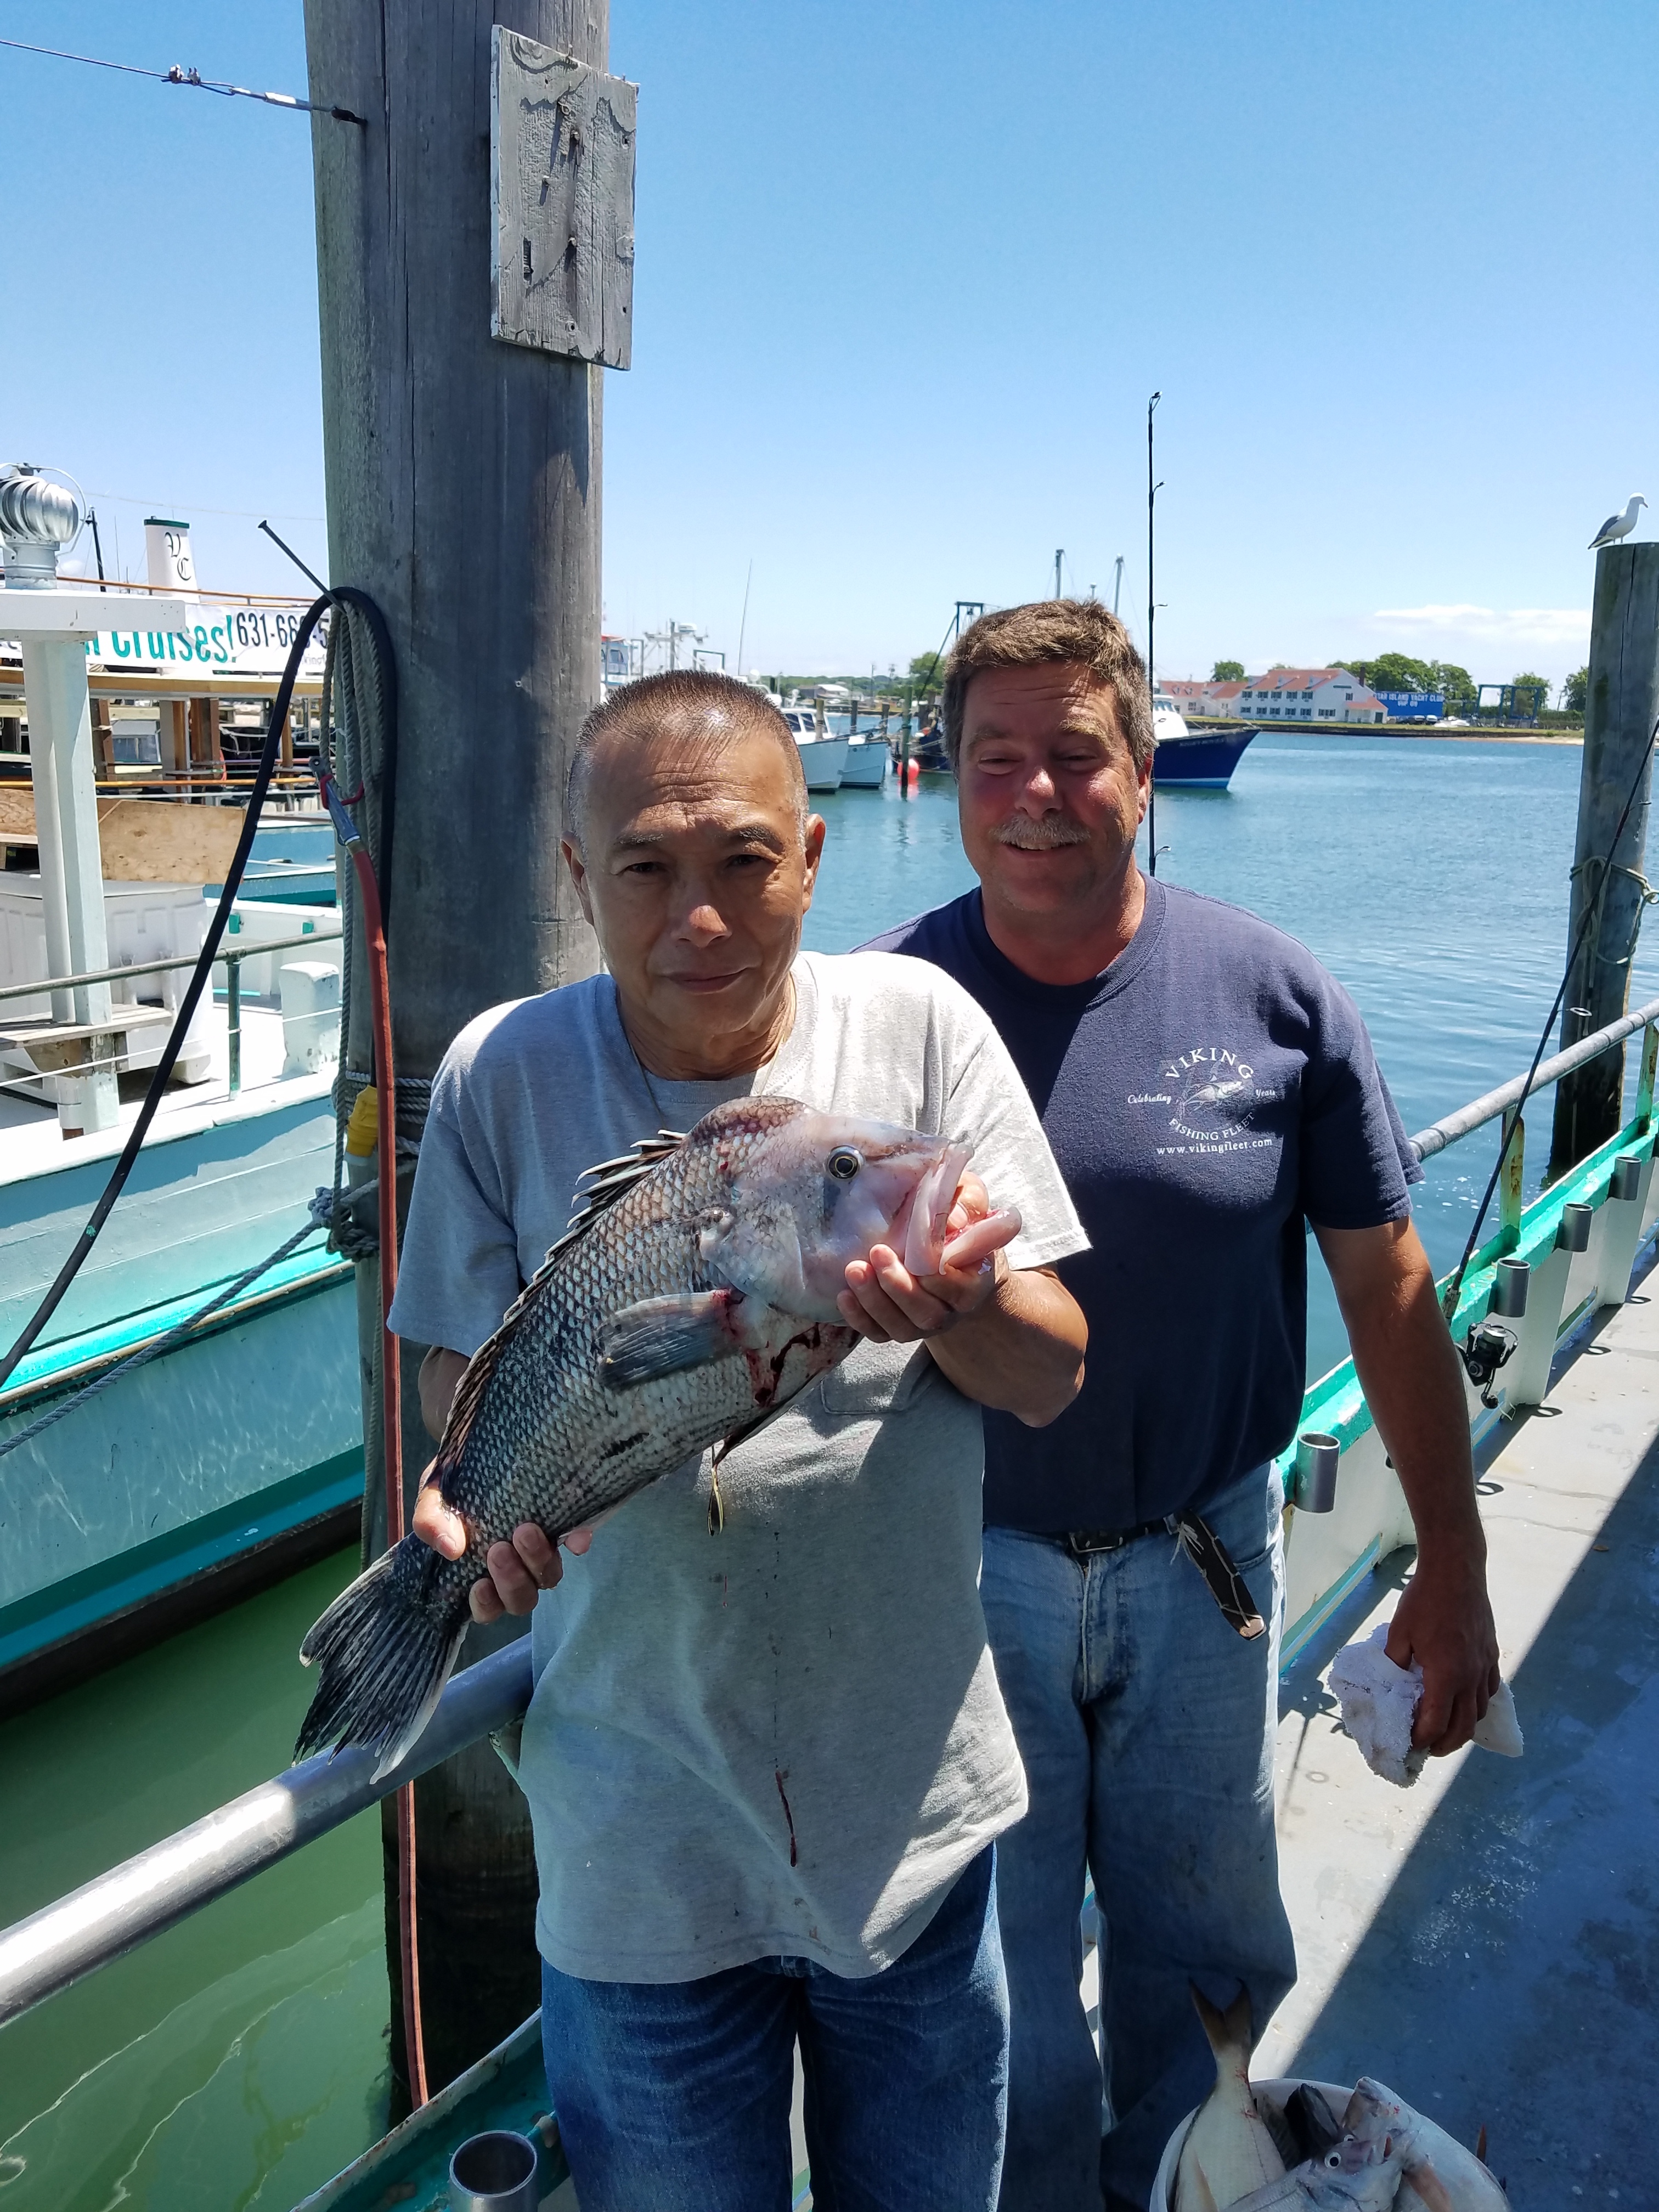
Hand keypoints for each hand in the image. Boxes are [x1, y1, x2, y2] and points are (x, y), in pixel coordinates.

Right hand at [412, 1463, 593, 1622]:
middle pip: (522, 1598)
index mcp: (480, 1571)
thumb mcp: (434, 1496)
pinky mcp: (564, 1525)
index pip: (487, 1607)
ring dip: (538, 1560)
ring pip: (549, 1576)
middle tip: (499, 1549)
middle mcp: (515, 1567)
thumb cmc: (452, 1484)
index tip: (479, 1584)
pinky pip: (578, 1541)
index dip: (486, 1604)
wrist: (478, 1448)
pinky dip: (578, 1542)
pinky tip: (577, 1537)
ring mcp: (541, 1549)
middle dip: (512, 1581)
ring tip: (525, 1530)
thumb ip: (431, 1521)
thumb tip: (450, 1549)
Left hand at [836, 1172, 1022, 1343]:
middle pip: (927, 1313)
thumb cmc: (956, 1221)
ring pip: (901, 1327)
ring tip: (854, 1269)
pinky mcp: (897, 1327)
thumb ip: (967, 1203)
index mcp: (974, 1282)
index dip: (936, 1274)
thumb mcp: (968, 1200)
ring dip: (874, 1301)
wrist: (948, 1250)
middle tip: (877, 1253)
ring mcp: (922, 1323)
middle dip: (899, 1286)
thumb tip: (953, 1218)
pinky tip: (844, 1295)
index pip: (958, 1289)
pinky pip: (878, 1333)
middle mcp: (951, 1310)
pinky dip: (860, 1318)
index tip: (917, 1250)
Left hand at [1385, 1542, 1500, 1753]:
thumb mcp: (1398, 1633)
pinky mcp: (1492, 1655)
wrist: (1456, 1570)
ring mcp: (1485, 1666)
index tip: (1410, 1743)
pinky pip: (1489, 1690)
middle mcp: (1470, 1677)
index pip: (1436, 1723)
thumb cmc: (1423, 1600)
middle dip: (1445, 1745)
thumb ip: (1395, 1664)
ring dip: (1463, 1728)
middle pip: (1464, 1727)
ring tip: (1445, 1730)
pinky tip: (1464, 1701)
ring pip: (1479, 1711)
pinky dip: (1477, 1704)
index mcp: (1445, 1675)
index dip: (1422, 1739)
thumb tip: (1390, 1685)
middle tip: (1429, 1749)